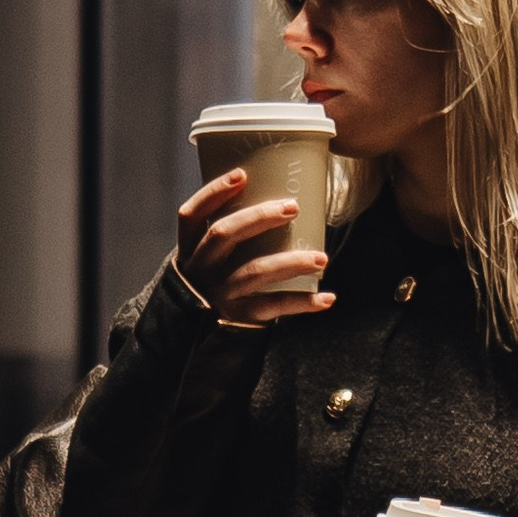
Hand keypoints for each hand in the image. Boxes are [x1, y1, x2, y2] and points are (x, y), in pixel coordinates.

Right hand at [176, 165, 332, 329]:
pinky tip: (327, 297)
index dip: (213, 193)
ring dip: (291, 263)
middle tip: (292, 207)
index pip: (191, 215)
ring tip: (321, 258)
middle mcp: (199, 270)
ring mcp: (217, 294)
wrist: (198, 342)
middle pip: (223, 235)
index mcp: (190, 251)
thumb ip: (230, 238)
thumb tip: (277, 202)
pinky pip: (273, 307)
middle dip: (258, 217)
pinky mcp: (237, 318)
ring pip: (253, 272)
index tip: (242, 174)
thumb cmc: (216, 288)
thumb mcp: (209, 262)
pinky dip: (303, 302)